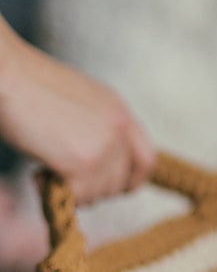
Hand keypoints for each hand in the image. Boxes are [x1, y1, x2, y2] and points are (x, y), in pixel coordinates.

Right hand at [0, 16, 155, 204]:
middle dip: (93, 189)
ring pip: (99, 194)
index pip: (147, 159)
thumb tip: (97, 166)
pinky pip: (79, 197)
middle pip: (121, 183)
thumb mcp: (79, 102)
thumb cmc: (27, 86)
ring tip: (44, 170)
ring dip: (72, 191)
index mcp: (120, 110)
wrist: (5, 73)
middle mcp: (119, 128)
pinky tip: (36, 175)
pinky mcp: (85, 163)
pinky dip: (55, 193)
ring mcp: (105, 146)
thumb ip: (96, 128)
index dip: (130, 180)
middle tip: (62, 177)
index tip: (110, 188)